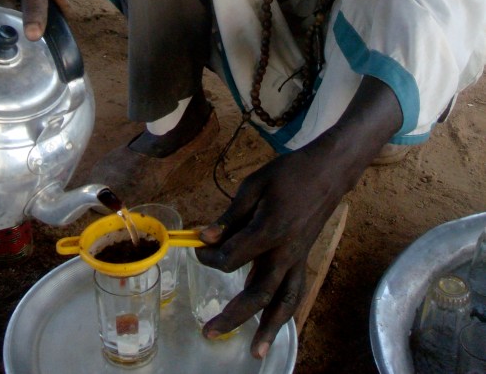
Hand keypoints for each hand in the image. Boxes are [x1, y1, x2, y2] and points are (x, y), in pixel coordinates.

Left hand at [196, 76, 401, 357]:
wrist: (327, 172)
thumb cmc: (288, 173)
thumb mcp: (254, 185)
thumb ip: (230, 215)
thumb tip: (205, 237)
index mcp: (270, 230)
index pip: (232, 257)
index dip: (209, 256)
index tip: (197, 247)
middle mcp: (285, 253)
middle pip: (257, 293)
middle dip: (233, 315)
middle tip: (208, 332)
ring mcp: (297, 259)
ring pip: (283, 302)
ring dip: (268, 328)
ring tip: (255, 352)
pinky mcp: (303, 259)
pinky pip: (295, 292)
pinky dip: (285, 313)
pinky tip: (274, 327)